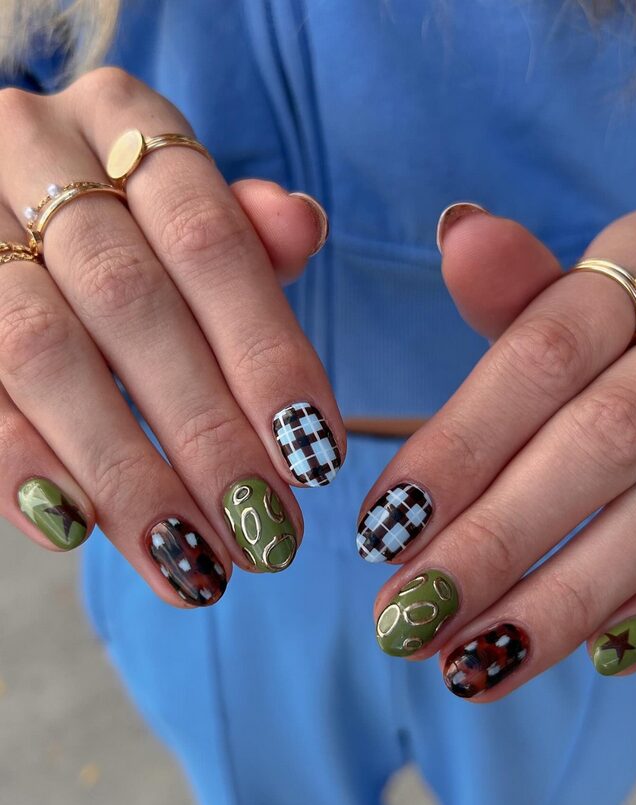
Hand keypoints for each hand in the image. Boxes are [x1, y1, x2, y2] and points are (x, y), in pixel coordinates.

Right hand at [0, 67, 343, 605]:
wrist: (10, 197)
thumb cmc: (128, 219)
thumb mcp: (187, 207)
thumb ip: (245, 230)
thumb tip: (301, 227)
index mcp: (121, 121)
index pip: (211, 240)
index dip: (266, 354)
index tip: (316, 458)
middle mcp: (31, 152)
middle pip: (129, 304)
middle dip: (205, 432)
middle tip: (264, 533)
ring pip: (42, 354)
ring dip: (123, 471)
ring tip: (191, 562)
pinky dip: (21, 463)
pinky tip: (77, 532)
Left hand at [362, 202, 635, 697]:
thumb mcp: (604, 281)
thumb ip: (527, 288)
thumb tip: (459, 234)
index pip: (539, 354)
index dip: (456, 448)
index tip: (379, 531)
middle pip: (599, 441)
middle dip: (495, 541)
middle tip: (405, 621)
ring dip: (564, 600)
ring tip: (471, 666)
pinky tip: (599, 656)